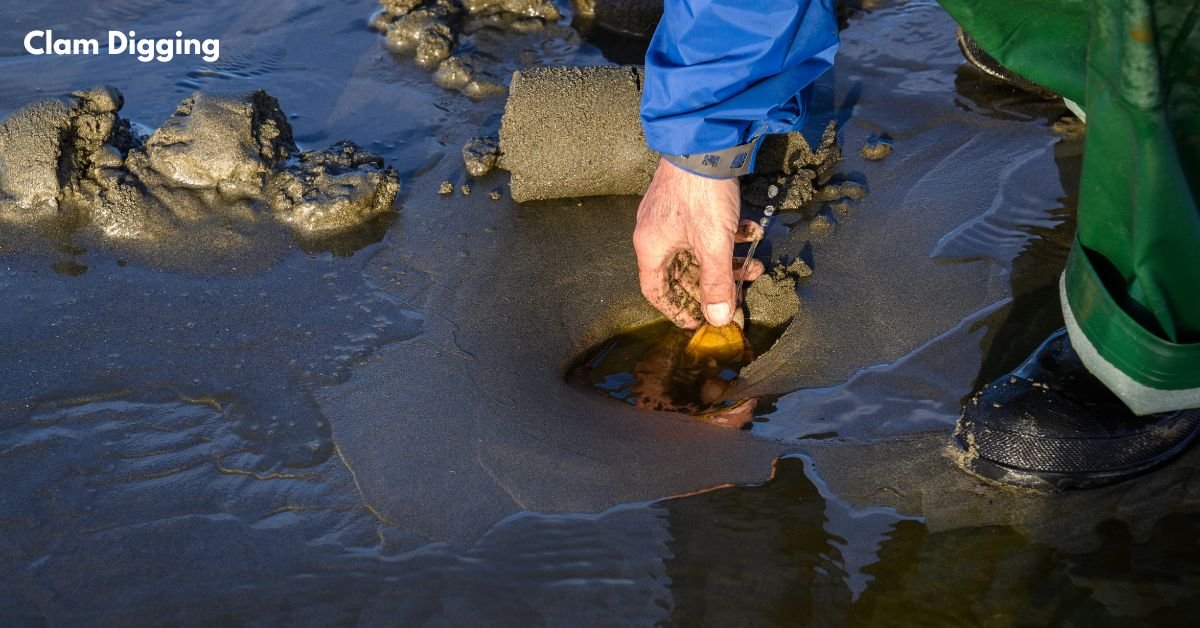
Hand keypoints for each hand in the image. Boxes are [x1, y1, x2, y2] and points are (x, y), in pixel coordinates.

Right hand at [633, 158, 763, 328]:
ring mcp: (671, 214)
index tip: (699, 321)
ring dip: (727, 261)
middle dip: (713, 284)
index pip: (656, 291)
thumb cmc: (701, 194)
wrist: (705, 142)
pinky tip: (751, 232)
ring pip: (698, 250)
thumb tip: (719, 319)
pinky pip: (706, 228)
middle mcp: (656, 232)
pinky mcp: (688, 199)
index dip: (677, 310)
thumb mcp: (714, 244)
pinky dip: (728, 236)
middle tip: (738, 294)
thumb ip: (717, 283)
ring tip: (755, 264)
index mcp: (652, 247)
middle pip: (682, 272)